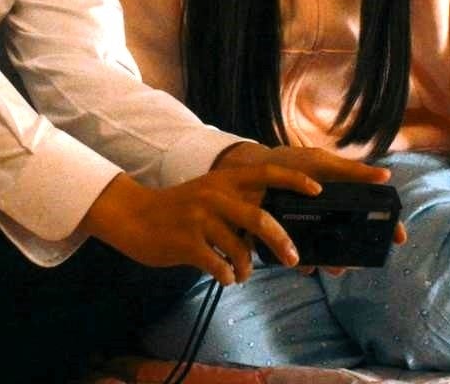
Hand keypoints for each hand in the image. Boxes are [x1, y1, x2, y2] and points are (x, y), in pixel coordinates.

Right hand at [79, 165, 325, 284]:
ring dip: (247, 268)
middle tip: (293, 259)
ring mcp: (199, 220)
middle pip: (259, 218)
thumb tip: (268, 228)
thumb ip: (233, 204)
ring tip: (242, 274)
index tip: (318, 190)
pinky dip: (227, 276)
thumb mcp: (205, 194)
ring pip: (240, 249)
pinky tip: (224, 276)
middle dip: (281, 242)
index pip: (265, 174)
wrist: (131, 216)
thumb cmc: (174, 209)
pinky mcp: (186, 243)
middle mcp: (213, 196)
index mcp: (221, 180)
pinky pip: (219, 266)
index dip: (294, 181)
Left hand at [216, 144, 406, 269]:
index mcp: (341, 196)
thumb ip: (351, 171)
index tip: (398, 238)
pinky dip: (304, 261)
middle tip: (353, 264)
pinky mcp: (290, 235)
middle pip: (350, 237)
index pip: (372, 213)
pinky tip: (304, 266)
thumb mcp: (322, 163)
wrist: (254, 169)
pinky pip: (302, 252)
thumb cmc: (292, 163)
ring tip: (329, 268)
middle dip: (354, 253)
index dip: (387, 225)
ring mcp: (311, 226)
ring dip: (331, 261)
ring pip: (327, 249)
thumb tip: (386, 177)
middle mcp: (329, 214)